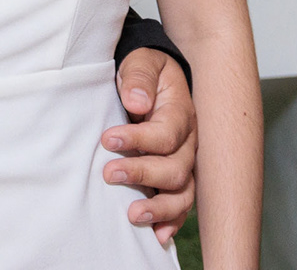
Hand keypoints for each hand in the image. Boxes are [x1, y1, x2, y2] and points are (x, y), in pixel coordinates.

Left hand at [103, 49, 197, 245]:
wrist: (154, 77)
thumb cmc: (145, 70)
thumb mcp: (142, 62)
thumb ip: (139, 78)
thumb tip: (136, 101)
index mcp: (180, 112)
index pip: (166, 134)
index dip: (138, 140)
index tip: (108, 139)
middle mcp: (188, 142)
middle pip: (176, 168)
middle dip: (143, 174)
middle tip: (109, 173)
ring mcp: (185, 162)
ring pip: (183, 193)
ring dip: (159, 207)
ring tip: (132, 214)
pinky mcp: (177, 177)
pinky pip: (182, 203)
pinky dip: (171, 221)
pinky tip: (158, 234)